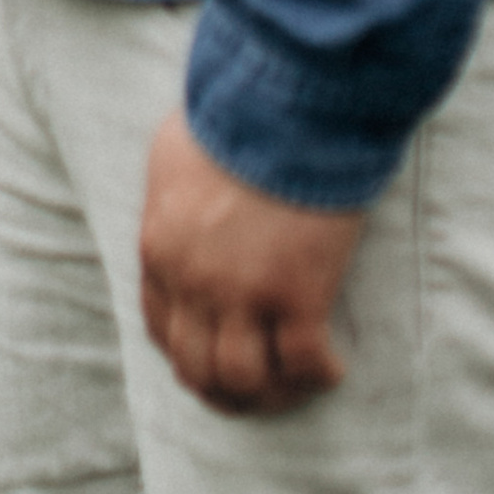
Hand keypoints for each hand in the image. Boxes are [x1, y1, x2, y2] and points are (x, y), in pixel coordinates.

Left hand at [138, 110, 361, 417]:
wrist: (285, 100)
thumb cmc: (233, 110)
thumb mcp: (174, 151)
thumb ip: (171, 193)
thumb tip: (181, 202)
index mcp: (160, 248)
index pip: (160, 328)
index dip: (190, 353)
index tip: (218, 354)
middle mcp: (193, 281)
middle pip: (196, 369)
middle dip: (226, 391)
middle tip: (260, 389)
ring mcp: (243, 292)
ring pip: (245, 380)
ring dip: (273, 393)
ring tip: (299, 382)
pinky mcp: (297, 293)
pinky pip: (304, 362)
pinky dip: (319, 375)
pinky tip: (332, 367)